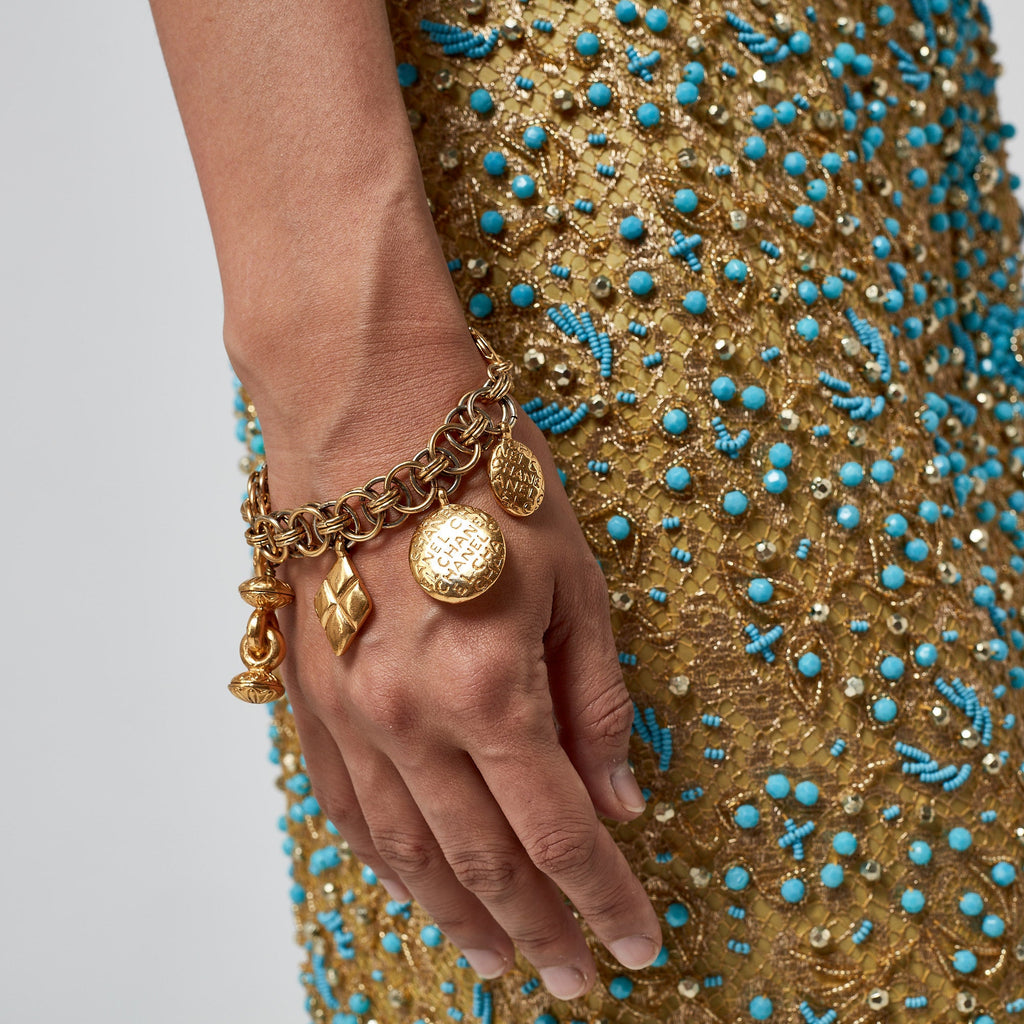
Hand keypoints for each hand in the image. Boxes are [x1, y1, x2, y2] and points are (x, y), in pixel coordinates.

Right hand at [269, 401, 662, 1000]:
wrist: (375, 421)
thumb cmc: (488, 482)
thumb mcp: (576, 582)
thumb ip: (595, 701)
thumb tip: (621, 801)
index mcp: (492, 690)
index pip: (562, 834)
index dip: (605, 901)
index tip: (638, 947)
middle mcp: (412, 720)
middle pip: (485, 862)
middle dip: (540, 930)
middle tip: (573, 981)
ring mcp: (350, 714)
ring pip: (407, 851)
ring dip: (458, 916)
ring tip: (498, 960)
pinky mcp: (310, 694)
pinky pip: (344, 805)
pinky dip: (383, 860)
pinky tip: (411, 886)